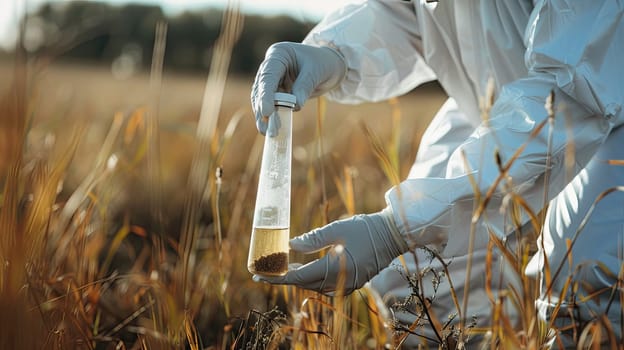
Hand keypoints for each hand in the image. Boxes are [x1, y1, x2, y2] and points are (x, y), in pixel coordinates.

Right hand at [250, 42, 346, 133]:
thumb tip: (294, 106)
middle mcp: (271, 65)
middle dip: (262, 108)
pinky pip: (269, 104)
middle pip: (261, 88)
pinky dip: (270, 116)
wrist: (329, 65)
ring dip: (262, 115)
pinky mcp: (275, 90)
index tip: (267, 112)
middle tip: (266, 127)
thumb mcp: (316, 72)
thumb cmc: (323, 63)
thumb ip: (304, 87)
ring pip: (261, 98)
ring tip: (266, 131)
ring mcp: (272, 78)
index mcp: (279, 54)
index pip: (268, 75)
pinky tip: (269, 128)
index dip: (265, 94)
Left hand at [254, 209, 408, 294]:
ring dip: (299, 278)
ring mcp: (347, 284)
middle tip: (268, 269)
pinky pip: (327, 285)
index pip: (297, 277)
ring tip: (284, 267)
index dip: (277, 277)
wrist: (393, 235)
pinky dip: (313, 279)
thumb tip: (290, 245)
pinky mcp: (353, 282)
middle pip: (304, 283)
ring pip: (315, 286)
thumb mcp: (336, 229)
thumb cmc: (366, 228)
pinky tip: (306, 269)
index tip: (259, 275)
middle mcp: (340, 281)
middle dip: (285, 277)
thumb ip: (312, 239)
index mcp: (333, 268)